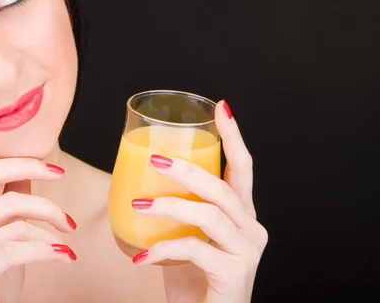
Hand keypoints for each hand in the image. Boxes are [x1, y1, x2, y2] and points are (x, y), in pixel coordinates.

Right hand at [0, 158, 77, 302]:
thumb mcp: (1, 237)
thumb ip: (8, 204)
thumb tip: (28, 171)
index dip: (25, 164)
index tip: (57, 171)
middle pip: (6, 197)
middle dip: (45, 204)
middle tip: (68, 221)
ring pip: (15, 225)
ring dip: (49, 236)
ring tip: (64, 248)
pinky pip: (14, 251)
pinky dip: (46, 251)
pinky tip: (64, 256)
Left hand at [131, 101, 267, 302]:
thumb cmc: (193, 278)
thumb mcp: (185, 237)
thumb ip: (175, 213)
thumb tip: (136, 185)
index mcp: (240, 215)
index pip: (242, 169)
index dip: (233, 137)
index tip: (221, 108)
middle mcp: (251, 229)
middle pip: (224, 187)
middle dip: (189, 168)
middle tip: (155, 158)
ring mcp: (246, 252)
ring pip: (211, 214)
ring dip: (170, 205)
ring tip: (139, 204)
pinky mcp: (234, 274)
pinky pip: (196, 250)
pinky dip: (164, 249)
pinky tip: (142, 256)